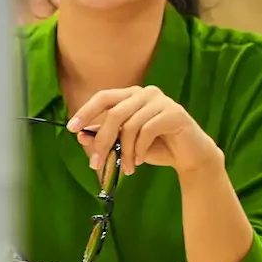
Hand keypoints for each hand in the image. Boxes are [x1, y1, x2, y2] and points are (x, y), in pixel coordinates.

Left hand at [68, 85, 221, 177]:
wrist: (189, 156)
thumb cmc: (156, 147)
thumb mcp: (125, 144)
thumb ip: (105, 138)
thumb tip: (81, 134)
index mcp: (133, 95)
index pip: (104, 97)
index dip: (86, 111)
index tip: (71, 128)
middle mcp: (146, 93)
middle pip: (114, 113)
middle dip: (102, 141)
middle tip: (96, 164)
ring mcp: (162, 101)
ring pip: (130, 126)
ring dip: (124, 152)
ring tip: (126, 168)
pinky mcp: (174, 113)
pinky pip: (147, 131)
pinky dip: (139, 150)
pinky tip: (139, 161)